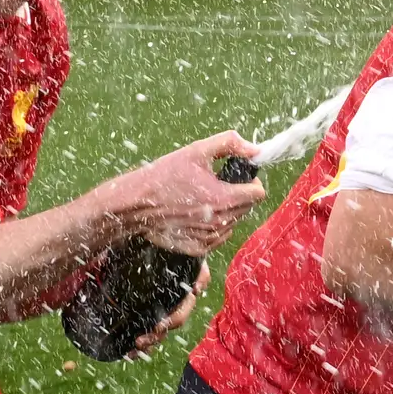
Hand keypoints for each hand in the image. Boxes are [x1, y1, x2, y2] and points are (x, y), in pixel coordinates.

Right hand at [99, 131, 265, 254]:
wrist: (135, 205)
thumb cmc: (163, 176)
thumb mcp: (196, 151)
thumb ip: (229, 144)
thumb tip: (254, 149)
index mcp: (224, 199)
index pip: (258, 193)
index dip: (251, 182)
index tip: (238, 177)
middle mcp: (220, 222)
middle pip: (247, 207)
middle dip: (238, 194)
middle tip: (216, 185)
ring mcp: (209, 238)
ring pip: (233, 222)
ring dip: (226, 211)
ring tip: (202, 199)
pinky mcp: (198, 249)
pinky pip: (218, 237)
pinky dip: (213, 225)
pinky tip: (195, 214)